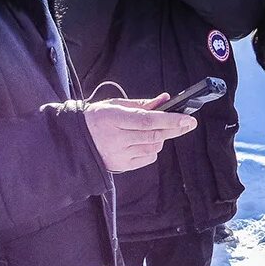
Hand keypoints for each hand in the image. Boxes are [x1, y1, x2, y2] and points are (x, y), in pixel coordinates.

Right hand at [83, 94, 197, 173]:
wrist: (75, 140)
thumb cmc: (97, 118)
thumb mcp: (116, 105)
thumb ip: (142, 104)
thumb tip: (166, 99)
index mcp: (112, 118)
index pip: (147, 120)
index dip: (170, 120)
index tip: (188, 118)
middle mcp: (115, 139)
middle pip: (154, 135)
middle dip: (175, 129)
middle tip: (189, 123)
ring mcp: (118, 155)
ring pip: (154, 147)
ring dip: (161, 138)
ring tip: (153, 130)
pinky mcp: (120, 166)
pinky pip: (148, 158)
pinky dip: (152, 149)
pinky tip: (143, 142)